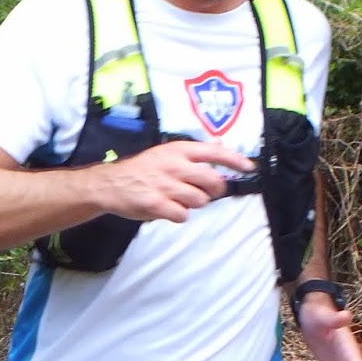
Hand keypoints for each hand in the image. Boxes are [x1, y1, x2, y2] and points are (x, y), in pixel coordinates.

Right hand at [98, 139, 256, 223]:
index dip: (235, 160)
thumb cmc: (143, 170)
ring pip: (199, 200)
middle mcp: (174, 165)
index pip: (214, 152)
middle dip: (215, 190)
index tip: (250, 167)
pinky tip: (168, 208)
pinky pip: (182, 215)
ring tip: (178, 198)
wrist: (111, 184)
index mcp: (178, 150)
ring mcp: (165, 185)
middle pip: (212, 181)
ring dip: (193, 203)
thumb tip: (220, 145)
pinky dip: (178, 215)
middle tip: (206, 192)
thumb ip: (193, 153)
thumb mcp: (166, 153)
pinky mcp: (156, 204)